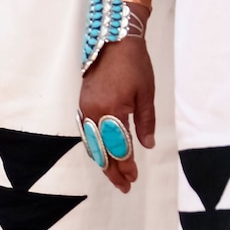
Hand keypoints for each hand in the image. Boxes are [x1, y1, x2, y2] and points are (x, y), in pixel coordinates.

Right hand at [79, 22, 155, 192]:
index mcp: (113, 111)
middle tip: (123, 186)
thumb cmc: (134, 65)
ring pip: (91, 144)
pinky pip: (86, 133)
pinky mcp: (82, 105)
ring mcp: (86, 110)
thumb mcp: (147, 94)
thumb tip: (147, 145)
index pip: (119, 147)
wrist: (112, 42)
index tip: (133, 179)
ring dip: (102, 161)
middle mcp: (95, 114)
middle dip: (113, 170)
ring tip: (113, 175)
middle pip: (102, 151)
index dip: (126, 166)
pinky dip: (93, 147)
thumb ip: (145, 121)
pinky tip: (100, 153)